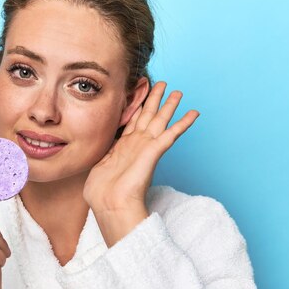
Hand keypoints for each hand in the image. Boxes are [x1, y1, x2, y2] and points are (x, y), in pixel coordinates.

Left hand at [83, 82, 198, 238]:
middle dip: (155, 99)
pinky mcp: (154, 151)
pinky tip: (194, 113)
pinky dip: (183, 123)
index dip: (136, 106)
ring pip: (161, 120)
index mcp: (123, 146)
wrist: (110, 204)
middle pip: (148, 116)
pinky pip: (171, 134)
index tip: (140, 93)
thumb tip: (94, 147)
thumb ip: (101, 154)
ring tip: (178, 92)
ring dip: (169, 106)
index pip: (132, 121)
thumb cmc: (101, 192)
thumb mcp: (97, 166)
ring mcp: (146, 147)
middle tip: (162, 83)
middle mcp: (136, 144)